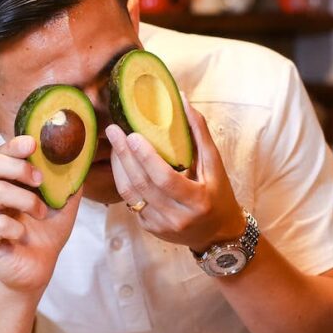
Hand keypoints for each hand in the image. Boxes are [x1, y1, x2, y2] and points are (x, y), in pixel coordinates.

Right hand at [0, 134, 81, 293]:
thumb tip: (80, 157)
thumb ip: (68, 182)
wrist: (37, 271)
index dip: (13, 145)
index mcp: (1, 181)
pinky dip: (17, 227)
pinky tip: (23, 235)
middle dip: (18, 166)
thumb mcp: (63, 205)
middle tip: (40, 180)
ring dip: (26, 200)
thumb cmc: (45, 235)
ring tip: (41, 213)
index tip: (33, 143)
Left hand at [107, 102, 243, 254]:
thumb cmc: (218, 193)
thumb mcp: (215, 165)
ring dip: (118, 166)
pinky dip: (124, 180)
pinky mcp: (149, 228)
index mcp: (197, 201)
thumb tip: (182, 99)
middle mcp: (177, 218)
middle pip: (141, 185)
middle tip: (114, 131)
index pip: (165, 178)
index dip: (146, 157)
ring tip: (114, 144)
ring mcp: (160, 226)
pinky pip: (130, 202)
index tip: (132, 134)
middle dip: (124, 155)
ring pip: (130, 194)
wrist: (216, 233)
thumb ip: (199, 132)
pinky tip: (122, 163)